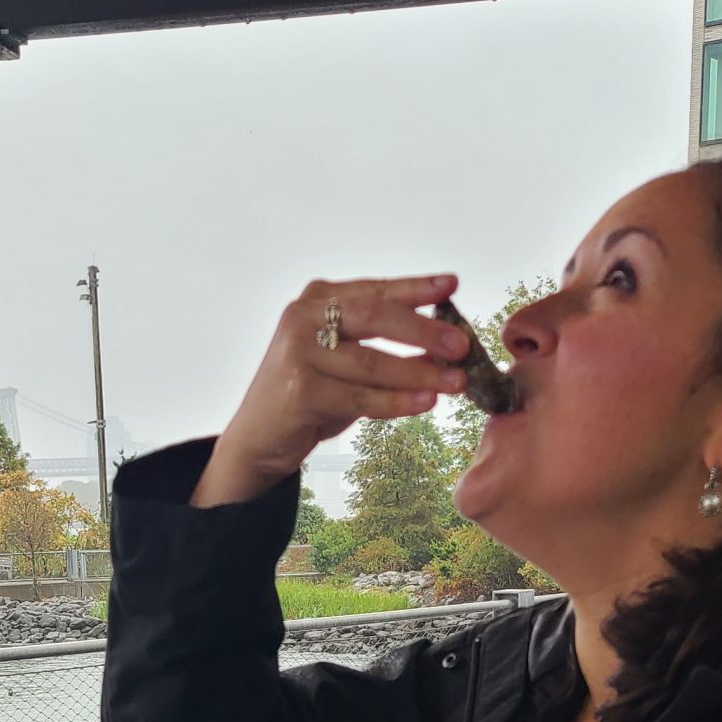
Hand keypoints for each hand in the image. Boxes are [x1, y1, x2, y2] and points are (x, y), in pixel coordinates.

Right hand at [192, 277, 470, 508]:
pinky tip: (425, 402)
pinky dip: (397, 401)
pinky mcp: (301, 390)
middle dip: (424, 330)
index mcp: (316, 299)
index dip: (415, 287)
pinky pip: (361, 397)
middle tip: (461, 344)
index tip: (451, 285)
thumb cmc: (310, 394)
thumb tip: (444, 346)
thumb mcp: (345, 361)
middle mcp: (303, 317)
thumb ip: (384, 347)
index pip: (374, 290)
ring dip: (418, 371)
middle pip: (374, 316)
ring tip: (455, 382)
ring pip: (371, 361)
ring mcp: (298, 352)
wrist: (259, 437)